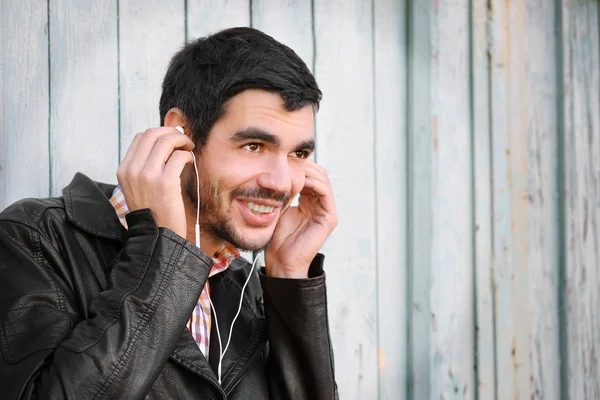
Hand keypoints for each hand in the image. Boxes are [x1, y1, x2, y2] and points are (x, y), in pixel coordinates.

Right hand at [117, 127, 194, 237]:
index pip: (140, 137)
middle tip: (183, 139)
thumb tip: (163, 143)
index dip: (159, 133)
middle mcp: (133, 170)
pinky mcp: (164, 182)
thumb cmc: (153, 211)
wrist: (156, 235)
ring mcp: (147, 175)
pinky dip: (187, 155)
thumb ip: (144, 166)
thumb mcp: (138, 187)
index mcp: (124, 169)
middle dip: (171, 132)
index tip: (171, 139)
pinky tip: (190, 161)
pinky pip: (179, 156)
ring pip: (166, 141)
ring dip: (182, 140)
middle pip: (152, 134)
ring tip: (189, 148)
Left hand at [264, 160, 337, 278]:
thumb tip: (280, 171)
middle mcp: (320, 204)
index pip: (310, 174)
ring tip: (293, 168)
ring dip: (308, 171)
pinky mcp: (329, 218)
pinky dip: (313, 183)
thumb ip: (284, 191)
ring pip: (323, 180)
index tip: (283, 159)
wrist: (281, 260)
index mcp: (309, 200)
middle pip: (318, 174)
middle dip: (304, 165)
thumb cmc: (277, 237)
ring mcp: (326, 210)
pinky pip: (325, 192)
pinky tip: (300, 180)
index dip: (299, 165)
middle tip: (288, 159)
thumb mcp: (279, 206)